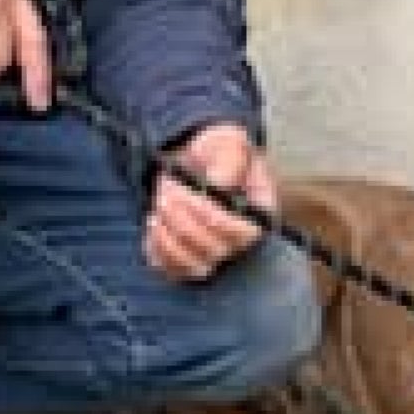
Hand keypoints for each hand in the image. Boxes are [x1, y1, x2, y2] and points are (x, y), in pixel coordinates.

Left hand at [146, 123, 274, 280]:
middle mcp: (239, 242)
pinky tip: (154, 222)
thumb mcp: (229, 143)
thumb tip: (218, 185)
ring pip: (193, 266)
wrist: (195, 160)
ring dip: (170, 235)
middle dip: (184, 220)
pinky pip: (172, 270)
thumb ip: (229, 160)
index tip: (187, 192)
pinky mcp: (186, 260)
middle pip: (213, 250)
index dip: (212, 218)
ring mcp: (213, 254)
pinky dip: (159, 248)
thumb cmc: (218, 151)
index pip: (243, 234)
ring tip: (161, 204)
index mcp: (259, 215)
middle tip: (169, 192)